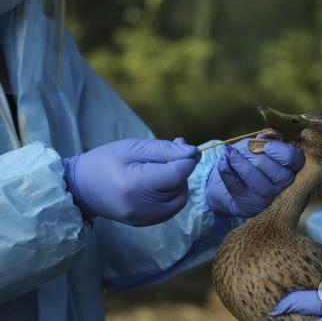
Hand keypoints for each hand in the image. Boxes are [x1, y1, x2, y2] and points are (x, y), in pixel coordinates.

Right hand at [63, 138, 200, 226]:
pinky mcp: (144, 223)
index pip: (177, 174)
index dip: (187, 160)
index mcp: (135, 184)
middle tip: (173, 154)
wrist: (80, 187)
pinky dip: (172, 195)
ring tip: (165, 168)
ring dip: (179, 183)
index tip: (185, 147)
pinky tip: (160, 182)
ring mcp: (142, 218)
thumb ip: (164, 149)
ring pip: (179, 200)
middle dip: (182, 170)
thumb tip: (193, 152)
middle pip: (180, 188)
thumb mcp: (132, 147)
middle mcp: (141, 206)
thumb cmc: (104, 161)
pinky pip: (170, 209)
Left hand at [206, 139, 303, 216]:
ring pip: (255, 179)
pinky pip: (236, 185)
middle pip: (276, 172)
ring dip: (238, 162)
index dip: (279, 150)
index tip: (266, 146)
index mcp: (295, 169)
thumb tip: (265, 136)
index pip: (293, 158)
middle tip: (247, 149)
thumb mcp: (265, 147)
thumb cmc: (258, 159)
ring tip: (229, 152)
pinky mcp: (250, 205)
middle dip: (257, 157)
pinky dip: (226, 170)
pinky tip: (223, 161)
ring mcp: (268, 198)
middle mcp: (285, 187)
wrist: (240, 182)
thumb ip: (268, 140)